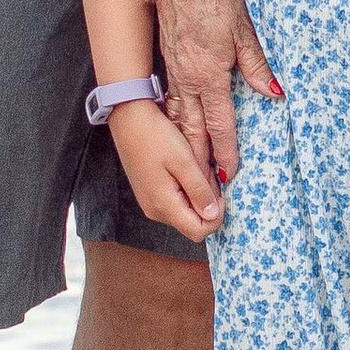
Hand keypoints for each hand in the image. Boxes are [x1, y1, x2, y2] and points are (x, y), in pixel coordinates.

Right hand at [110, 97, 223, 240]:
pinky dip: (186, 191)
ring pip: (184, 213)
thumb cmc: (155, 136)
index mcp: (163, 205)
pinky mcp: (149, 193)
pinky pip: (174, 202)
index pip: (198, 231)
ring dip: (197, 197)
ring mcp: (150, 202)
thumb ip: (199, 190)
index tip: (221, 192)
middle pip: (191, 224)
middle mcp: (155, 210)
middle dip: (207, 205)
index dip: (216, 217)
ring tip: (196, 170)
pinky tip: (185, 170)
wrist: (128, 118)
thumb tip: (213, 214)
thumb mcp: (184, 161)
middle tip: (209, 176)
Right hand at [153, 0, 279, 199]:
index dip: (225, 151)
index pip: (219, 123)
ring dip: (184, 143)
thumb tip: (273, 93)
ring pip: (176, 115)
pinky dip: (173, 118)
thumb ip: (256, 63)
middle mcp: (186, 76)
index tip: (229, 176)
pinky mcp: (167, 55)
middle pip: (192, 128)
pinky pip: (169, 96)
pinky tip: (176, 126)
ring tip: (189, 167)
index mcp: (209, 73)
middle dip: (199, 160)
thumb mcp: (244, 27)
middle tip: (204, 188)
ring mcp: (173, 67)